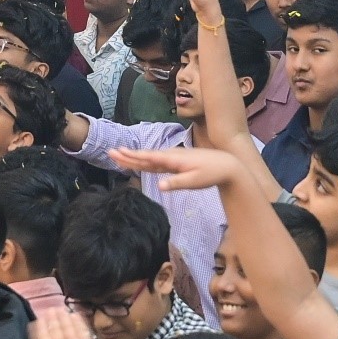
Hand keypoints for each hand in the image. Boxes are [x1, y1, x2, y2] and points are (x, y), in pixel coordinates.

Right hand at [110, 142, 255, 194]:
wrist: (226, 165)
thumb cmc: (211, 173)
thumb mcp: (194, 181)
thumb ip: (176, 183)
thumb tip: (159, 186)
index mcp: (173, 159)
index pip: (149, 158)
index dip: (132, 156)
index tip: (118, 152)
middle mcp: (171, 156)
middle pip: (145, 157)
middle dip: (128, 155)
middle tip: (111, 152)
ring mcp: (173, 159)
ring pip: (150, 159)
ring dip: (135, 158)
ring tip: (120, 155)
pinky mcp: (177, 163)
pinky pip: (157, 162)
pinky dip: (146, 162)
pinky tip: (140, 162)